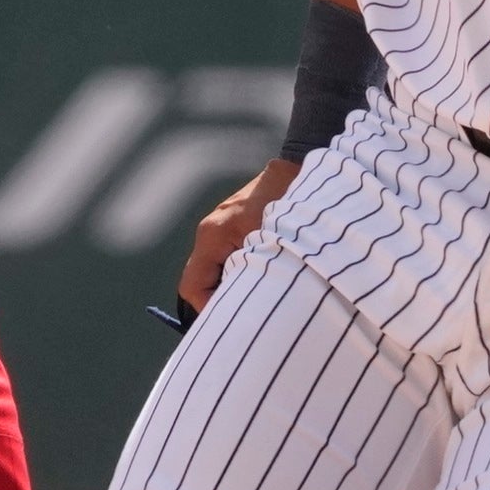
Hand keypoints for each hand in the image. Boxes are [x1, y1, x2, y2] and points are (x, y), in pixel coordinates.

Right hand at [177, 158, 299, 312]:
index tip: (233, 320)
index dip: (209, 310)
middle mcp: (210, 232)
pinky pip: (228, 258)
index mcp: (212, 237)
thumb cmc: (285, 205)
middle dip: (221, 300)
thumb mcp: (270, 247)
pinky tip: (264, 274)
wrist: (297, 169)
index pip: (192, 287)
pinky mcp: (235, 226)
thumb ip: (248, 276)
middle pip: (201, 281)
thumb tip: (240, 307)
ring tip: (261, 293)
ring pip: (215, 270)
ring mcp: (221, 227)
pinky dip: (241, 271)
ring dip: (233, 285)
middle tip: (248, 313)